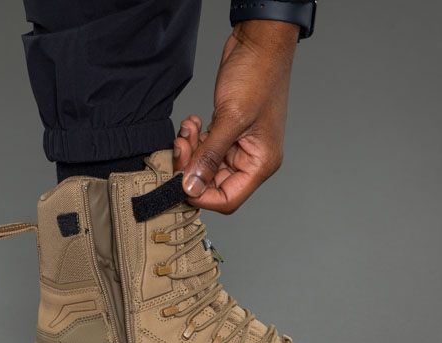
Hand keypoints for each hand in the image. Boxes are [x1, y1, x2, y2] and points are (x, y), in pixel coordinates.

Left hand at [177, 20, 299, 213]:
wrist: (258, 44)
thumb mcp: (231, 118)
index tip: (179, 182)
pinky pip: (203, 148)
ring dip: (189, 151)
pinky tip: (193, 123)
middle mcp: (251, 159)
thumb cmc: (257, 75)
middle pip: (211, 183)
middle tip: (181, 147)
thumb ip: (210, 156)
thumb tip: (192, 187)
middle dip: (190, 168)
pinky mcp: (226, 133)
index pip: (227, 199)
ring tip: (188, 130)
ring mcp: (238, 146)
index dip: (200, 196)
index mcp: (261, 163)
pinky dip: (193, 139)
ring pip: (203, 165)